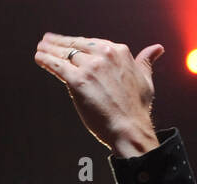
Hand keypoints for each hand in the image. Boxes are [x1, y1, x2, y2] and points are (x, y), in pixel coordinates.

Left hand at [34, 32, 163, 153]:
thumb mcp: (145, 79)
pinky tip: (39, 56)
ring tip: (41, 47)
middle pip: (76, 46)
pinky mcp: (77, 81)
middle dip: (60, 43)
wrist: (130, 129)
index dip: (78, 43)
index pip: (92, 43)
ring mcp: (90, 67)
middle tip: (47, 40)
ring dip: (50, 49)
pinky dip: (46, 60)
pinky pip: (57, 66)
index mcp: (120, 51)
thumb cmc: (138, 109)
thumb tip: (157, 48)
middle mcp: (104, 55)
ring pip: (65, 54)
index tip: (70, 43)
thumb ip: (146, 62)